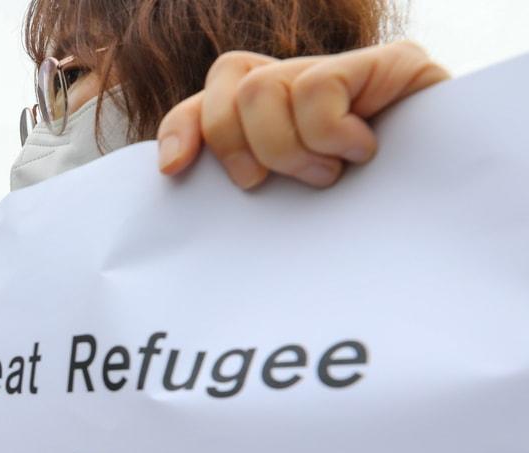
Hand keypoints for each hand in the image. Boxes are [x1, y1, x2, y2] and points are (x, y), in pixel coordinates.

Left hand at [157, 41, 449, 188]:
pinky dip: (328, 133)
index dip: (182, 129)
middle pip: (227, 87)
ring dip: (287, 148)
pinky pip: (316, 87)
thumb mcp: (286, 209)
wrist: (444, 216)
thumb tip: (174, 173)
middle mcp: (302, 86)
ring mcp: (344, 71)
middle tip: (274, 184)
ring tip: (326, 175)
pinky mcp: (388, 63)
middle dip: (238, 146)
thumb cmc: (359, 223)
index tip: (175, 172)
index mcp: (273, 119)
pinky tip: (360, 152)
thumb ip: (243, 183)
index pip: (205, 103)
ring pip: (261, 89)